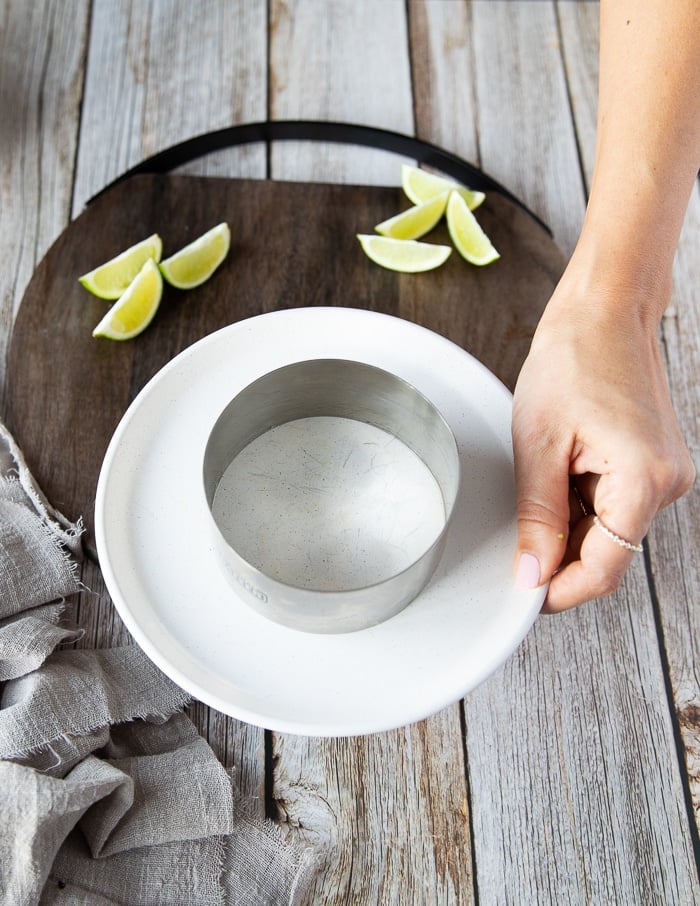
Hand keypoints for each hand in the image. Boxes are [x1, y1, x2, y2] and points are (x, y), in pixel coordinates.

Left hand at [512, 274, 694, 612]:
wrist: (604, 312)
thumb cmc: (573, 360)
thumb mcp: (538, 445)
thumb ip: (538, 517)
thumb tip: (532, 575)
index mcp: (644, 480)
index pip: (603, 569)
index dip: (559, 590)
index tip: (524, 594)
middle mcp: (669, 483)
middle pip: (608, 553)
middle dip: (560, 555)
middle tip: (519, 533)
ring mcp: (666, 474)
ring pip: (610, 531)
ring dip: (570, 525)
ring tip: (542, 476)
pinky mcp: (656, 464)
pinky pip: (616, 505)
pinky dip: (582, 503)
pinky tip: (561, 470)